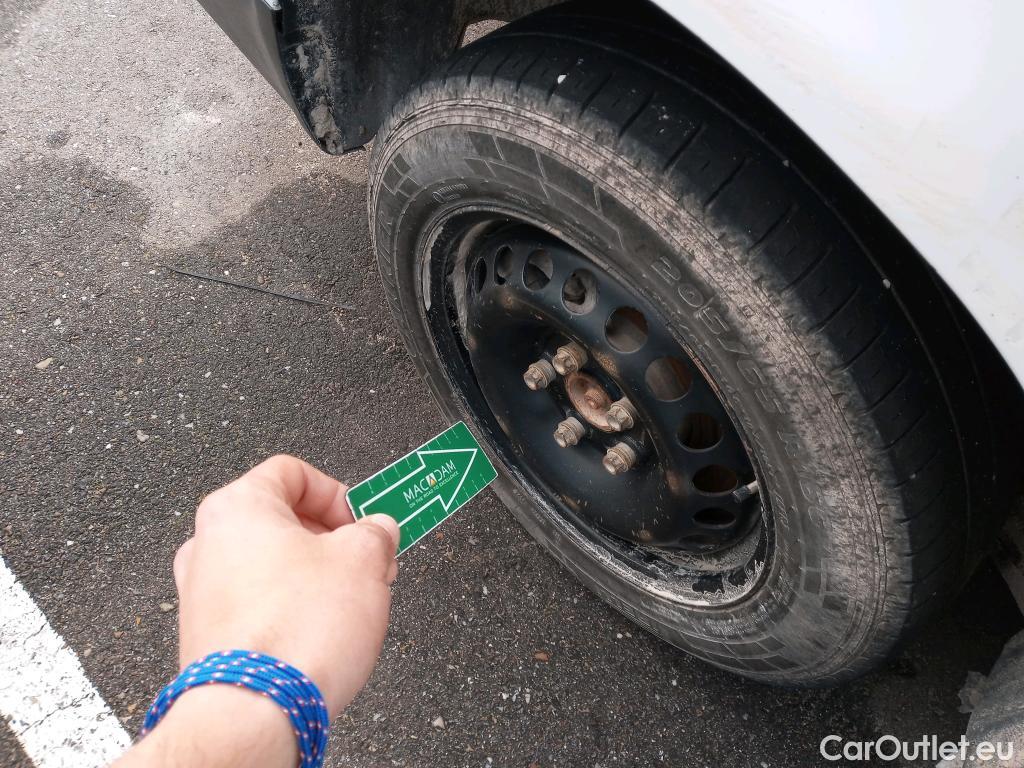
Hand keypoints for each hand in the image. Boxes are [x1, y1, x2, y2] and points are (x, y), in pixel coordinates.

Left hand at [173, 454, 398, 715]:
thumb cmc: (296, 631)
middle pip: (283, 521)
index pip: (292, 472)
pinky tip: (322, 634)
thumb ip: (376, 532)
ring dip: (315, 576)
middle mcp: (208, 544)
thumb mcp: (364, 560)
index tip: (365, 519)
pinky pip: (258, 606)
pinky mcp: (208, 637)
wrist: (255, 712)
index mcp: (237, 507)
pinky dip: (291, 610)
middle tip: (368, 560)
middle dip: (333, 539)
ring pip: (271, 566)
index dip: (339, 492)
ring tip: (351, 602)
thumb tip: (379, 530)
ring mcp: (202, 593)